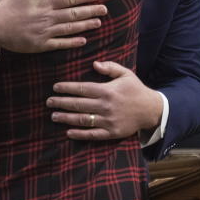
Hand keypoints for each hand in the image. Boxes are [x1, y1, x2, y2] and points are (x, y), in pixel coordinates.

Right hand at [0, 0, 106, 53]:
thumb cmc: (5, 7)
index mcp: (44, 3)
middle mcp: (48, 17)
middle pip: (74, 13)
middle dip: (91, 11)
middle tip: (104, 9)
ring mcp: (45, 32)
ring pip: (70, 28)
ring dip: (86, 25)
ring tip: (98, 22)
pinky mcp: (41, 44)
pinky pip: (60, 43)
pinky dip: (72, 42)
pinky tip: (83, 40)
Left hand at [48, 61, 162, 139]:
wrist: (151, 109)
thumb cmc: (135, 90)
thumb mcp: (126, 73)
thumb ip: (110, 67)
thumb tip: (93, 64)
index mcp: (107, 90)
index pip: (82, 89)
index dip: (67, 88)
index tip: (55, 88)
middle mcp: (105, 106)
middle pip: (79, 104)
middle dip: (61, 102)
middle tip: (48, 102)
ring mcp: (108, 120)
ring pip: (83, 119)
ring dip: (66, 118)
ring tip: (54, 116)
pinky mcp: (112, 132)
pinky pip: (93, 134)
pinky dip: (80, 134)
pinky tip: (68, 132)